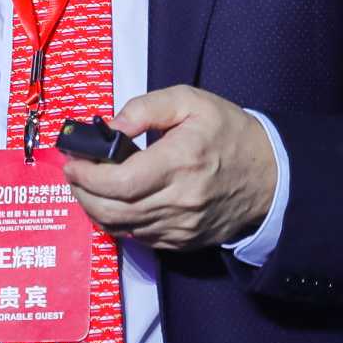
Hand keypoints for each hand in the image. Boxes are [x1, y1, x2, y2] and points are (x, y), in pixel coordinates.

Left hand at [63, 85, 275, 251]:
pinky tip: (114, 202)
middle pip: (112, 210)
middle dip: (82, 194)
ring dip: (95, 209)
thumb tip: (112, 124)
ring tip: (87, 187)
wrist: (269, 176)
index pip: (119, 182)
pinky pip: (139, 237)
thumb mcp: (192, 101)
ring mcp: (180, 226)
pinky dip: (118, 221)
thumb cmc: (230, 134)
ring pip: (121, 228)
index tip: (73, 162)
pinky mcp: (182, 241)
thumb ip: (148, 107)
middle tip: (73, 175)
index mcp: (180, 162)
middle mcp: (179, 200)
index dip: (87, 176)